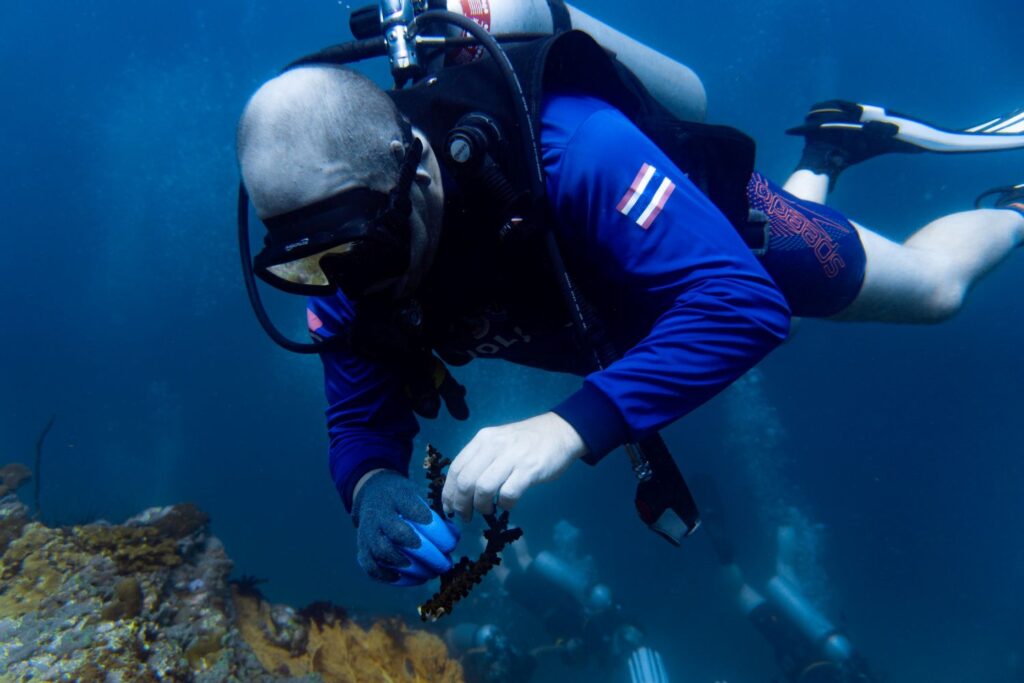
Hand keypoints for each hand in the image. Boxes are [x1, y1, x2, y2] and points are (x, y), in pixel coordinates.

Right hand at [352, 470, 459, 585]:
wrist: (372, 494)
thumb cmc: (403, 499)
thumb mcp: (419, 496)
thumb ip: (435, 516)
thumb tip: (454, 537)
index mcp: (397, 496)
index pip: (415, 512)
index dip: (435, 530)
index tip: (451, 543)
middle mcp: (379, 513)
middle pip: (399, 534)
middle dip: (426, 552)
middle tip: (444, 564)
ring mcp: (367, 531)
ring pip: (384, 552)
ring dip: (410, 567)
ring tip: (430, 574)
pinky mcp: (361, 548)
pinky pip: (371, 567)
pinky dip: (390, 576)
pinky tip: (409, 579)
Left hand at [442, 412, 586, 520]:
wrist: (561, 431)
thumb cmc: (526, 441)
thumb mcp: (498, 443)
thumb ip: (481, 460)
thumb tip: (462, 491)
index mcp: (482, 440)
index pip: (456, 469)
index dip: (449, 493)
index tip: (449, 508)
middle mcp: (493, 446)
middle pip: (466, 481)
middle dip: (461, 504)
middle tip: (466, 516)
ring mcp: (512, 457)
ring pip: (483, 488)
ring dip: (482, 506)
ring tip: (487, 510)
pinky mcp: (529, 469)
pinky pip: (509, 493)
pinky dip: (505, 504)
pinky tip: (508, 504)